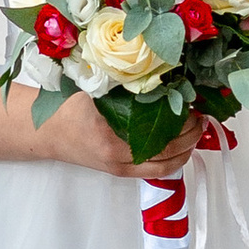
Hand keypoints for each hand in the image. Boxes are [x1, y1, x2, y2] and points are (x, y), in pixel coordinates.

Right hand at [47, 99, 206, 181]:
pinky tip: (184, 147)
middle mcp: (116, 154)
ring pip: (165, 165)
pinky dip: (175, 161)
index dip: (182, 120)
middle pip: (167, 150)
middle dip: (190, 134)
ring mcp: (119, 166)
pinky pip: (156, 172)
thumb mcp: (94, 89)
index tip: (193, 104)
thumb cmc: (70, 108)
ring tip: (197, 130)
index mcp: (109, 130)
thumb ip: (123, 86)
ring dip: (187, 149)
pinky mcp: (120, 173)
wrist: (48, 133)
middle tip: (201, 116)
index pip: (157, 129)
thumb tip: (161, 75)